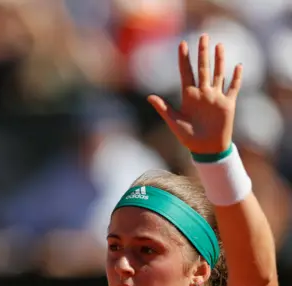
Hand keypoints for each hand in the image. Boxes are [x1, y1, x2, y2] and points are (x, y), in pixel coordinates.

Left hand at [147, 34, 242, 154]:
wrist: (206, 149)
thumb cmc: (188, 137)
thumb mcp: (174, 121)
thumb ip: (163, 108)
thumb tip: (149, 97)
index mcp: (188, 96)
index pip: (186, 72)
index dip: (184, 59)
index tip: (182, 44)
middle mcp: (202, 93)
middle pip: (203, 68)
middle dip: (202, 52)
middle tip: (203, 36)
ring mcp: (215, 97)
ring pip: (218, 73)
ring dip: (219, 60)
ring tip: (219, 45)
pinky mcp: (227, 104)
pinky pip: (233, 87)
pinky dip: (236, 77)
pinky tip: (238, 65)